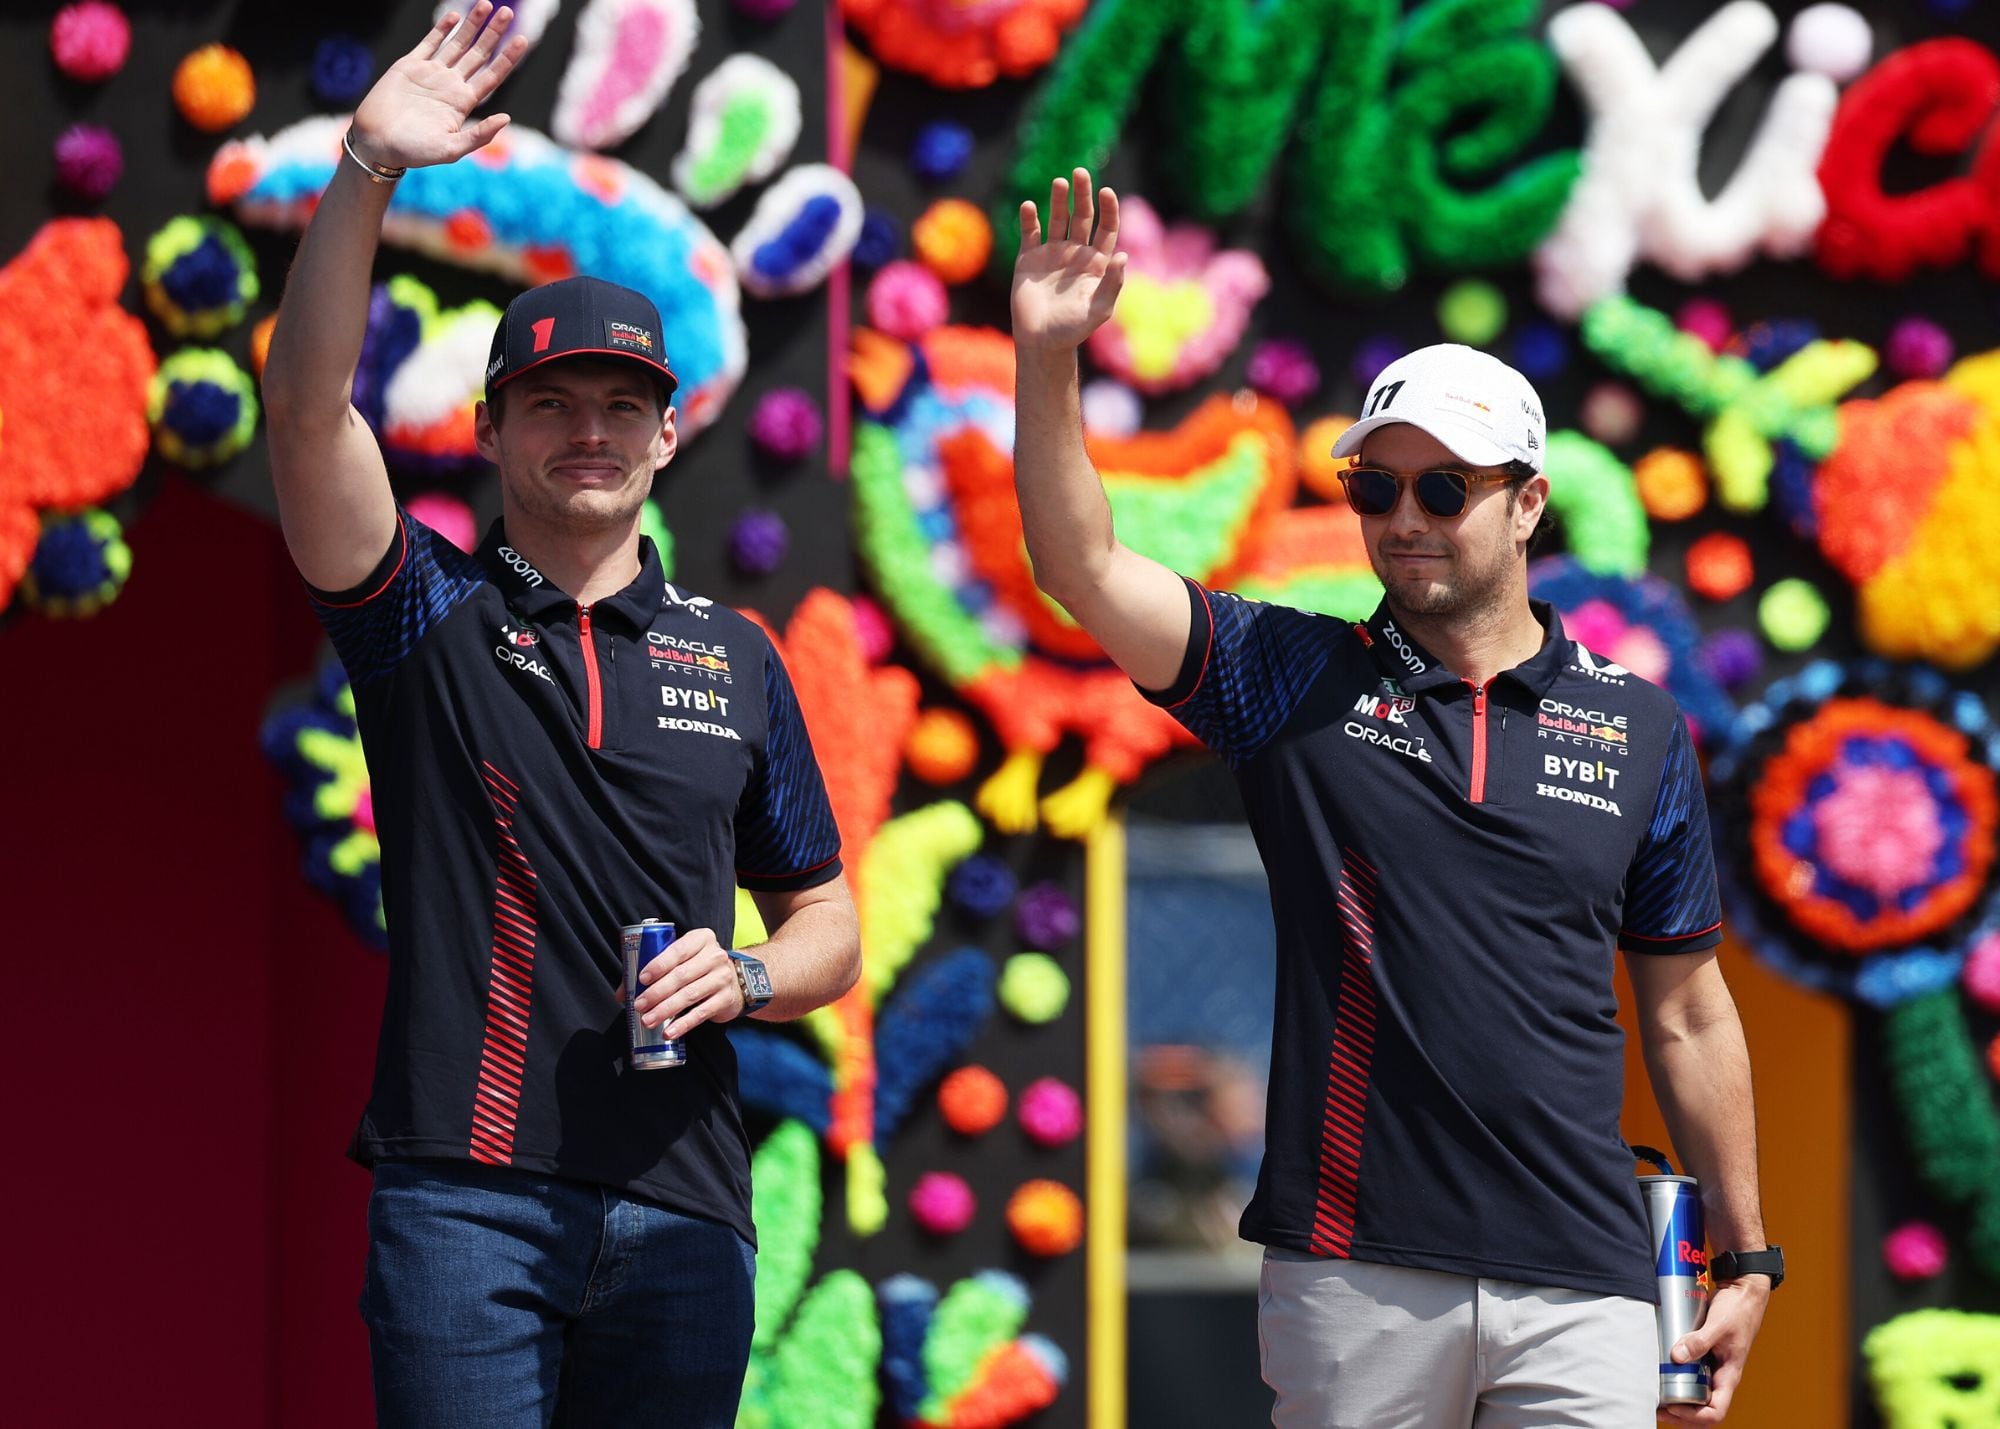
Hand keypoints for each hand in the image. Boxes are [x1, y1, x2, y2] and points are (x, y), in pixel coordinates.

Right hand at [348, 4, 528, 171]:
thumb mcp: (451, 149)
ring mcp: (431, 73)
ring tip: (487, 5)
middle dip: (494, 34)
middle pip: (478, 54)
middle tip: (508, 12)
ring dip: (472, 25)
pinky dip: (441, 29)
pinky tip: (454, 16)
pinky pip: (429, 43)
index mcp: (463, 103)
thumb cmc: (414, 152)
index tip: (522, 39)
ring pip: (457, 44)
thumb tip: (506, 118)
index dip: (507, 58)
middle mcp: (450, 85)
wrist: (377, 142)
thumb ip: (479, 135)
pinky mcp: (409, 65)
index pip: (492, 75)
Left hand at [630, 927, 745, 1036]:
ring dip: (666, 1010)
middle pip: (681, 975)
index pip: (678, 951)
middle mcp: (714, 956)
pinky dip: (683, 1024)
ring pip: (689, 995)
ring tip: (648, 1020)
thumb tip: (623, 993)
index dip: (659, 965)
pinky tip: (669, 1032)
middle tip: (639, 1005)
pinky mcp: (726, 999)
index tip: (642, 978)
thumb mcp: (683, 959)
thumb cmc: (700, 967)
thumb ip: (655, 970)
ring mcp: (722, 978)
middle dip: (657, 992)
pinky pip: (701, 1013)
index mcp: (701, 939)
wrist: (737, 980)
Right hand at [1011, 167, 1127, 351]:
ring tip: (1059, 183)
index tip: (1106, 193)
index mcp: (1096, 262)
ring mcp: (1052, 254)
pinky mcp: (1029, 259)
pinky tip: (1029, 206)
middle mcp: (1076, 253)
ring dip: (1058, 200)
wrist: (1041, 342)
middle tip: (1080, 173)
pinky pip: (1030, 234)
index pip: (1106, 228)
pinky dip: (1029, 219)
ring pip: (1057, 219)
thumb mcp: (1099, 310)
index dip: (1108, 210)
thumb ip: (1113, 283)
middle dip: (1082, 195)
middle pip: (1082, 216)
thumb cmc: (1074, 329)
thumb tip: (1124, 255)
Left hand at [1660, 1279, 1769, 1423]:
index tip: (1673, 1408)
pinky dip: (1676, 1375)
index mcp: (1729, 1375)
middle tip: (1657, 1407)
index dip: (1694, 1416)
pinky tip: (1660, 1369)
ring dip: (1676, 1396)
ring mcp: (1712, 1365)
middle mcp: (1721, 1375)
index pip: (1715, 1411)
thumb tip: (1677, 1357)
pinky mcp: (1704, 1353)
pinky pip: (1690, 1371)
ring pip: (1695, 1391)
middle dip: (1680, 1413)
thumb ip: (1699, 1341)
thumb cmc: (1739, 1309)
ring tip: (1655, 1392)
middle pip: (1702, 1407)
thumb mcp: (1718, 1325)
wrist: (1743, 1291)